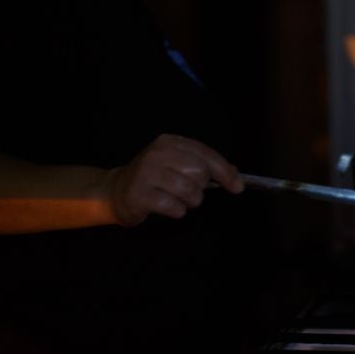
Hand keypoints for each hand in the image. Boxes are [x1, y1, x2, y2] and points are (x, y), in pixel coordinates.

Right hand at [105, 134, 243, 225]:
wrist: (116, 191)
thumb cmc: (154, 179)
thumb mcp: (177, 164)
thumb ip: (204, 166)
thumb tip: (235, 177)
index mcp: (170, 142)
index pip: (205, 154)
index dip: (225, 171)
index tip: (237, 187)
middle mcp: (157, 153)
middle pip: (199, 172)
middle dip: (201, 188)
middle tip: (189, 191)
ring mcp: (146, 173)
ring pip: (189, 191)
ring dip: (190, 202)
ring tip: (179, 200)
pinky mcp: (139, 194)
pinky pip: (173, 206)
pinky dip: (177, 211)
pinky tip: (168, 207)